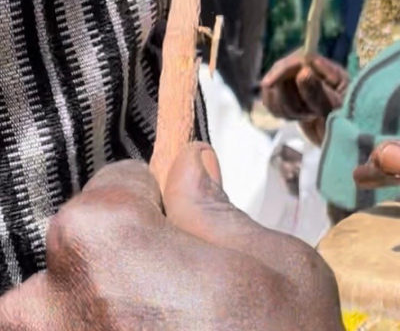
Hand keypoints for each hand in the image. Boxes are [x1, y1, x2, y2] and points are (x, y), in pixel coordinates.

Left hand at [0, 143, 342, 329]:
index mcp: (101, 238)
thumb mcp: (279, 264)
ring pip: (71, 307)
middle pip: (86, 248)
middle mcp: (41, 298)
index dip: (161, 201)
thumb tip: (189, 163)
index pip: (116, 182)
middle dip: (131, 261)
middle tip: (190, 303)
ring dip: (111, 315)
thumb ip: (215, 207)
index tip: (188, 229)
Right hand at [261, 51, 348, 144]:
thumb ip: (317, 91)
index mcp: (326, 69)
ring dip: (285, 107)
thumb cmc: (348, 120)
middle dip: (285, 96)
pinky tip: (297, 118)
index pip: (297, 59)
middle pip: (281, 74)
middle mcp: (311, 73)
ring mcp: (300, 86)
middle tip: (304, 114)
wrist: (347, 139)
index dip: (281, 69)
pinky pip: (273, 102)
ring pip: (274, 89)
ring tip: (306, 117)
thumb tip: (302, 71)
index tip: (269, 83)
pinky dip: (280, 112)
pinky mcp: (291, 100)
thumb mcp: (335, 107)